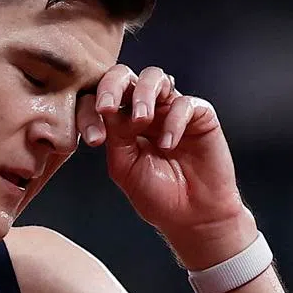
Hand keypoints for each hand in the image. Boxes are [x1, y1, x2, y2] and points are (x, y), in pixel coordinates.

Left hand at [78, 65, 256, 268]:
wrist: (190, 215)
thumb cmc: (157, 194)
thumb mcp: (124, 166)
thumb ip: (115, 136)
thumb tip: (108, 108)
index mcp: (123, 122)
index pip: (103, 98)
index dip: (93, 106)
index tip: (93, 132)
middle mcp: (147, 109)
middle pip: (126, 76)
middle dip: (113, 86)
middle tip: (108, 107)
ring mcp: (172, 110)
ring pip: (155, 78)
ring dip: (143, 94)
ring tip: (142, 120)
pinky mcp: (200, 115)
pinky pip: (184, 104)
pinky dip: (173, 121)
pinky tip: (167, 144)